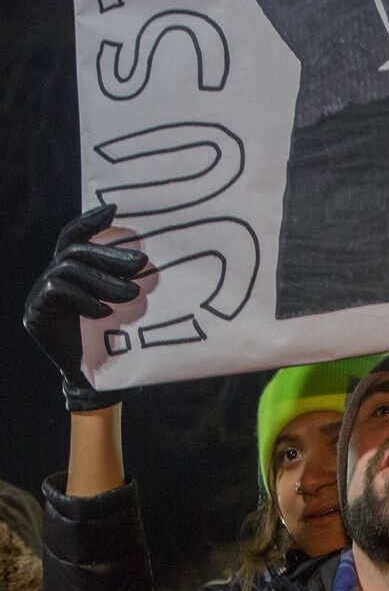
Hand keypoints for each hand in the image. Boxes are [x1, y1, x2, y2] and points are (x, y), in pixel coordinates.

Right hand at [23, 205, 147, 410]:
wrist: (99, 381)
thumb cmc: (118, 340)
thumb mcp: (127, 303)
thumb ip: (127, 278)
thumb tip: (152, 255)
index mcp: (70, 271)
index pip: (74, 237)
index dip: (90, 221)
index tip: (115, 209)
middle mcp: (51, 278)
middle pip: (76, 252)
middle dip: (110, 255)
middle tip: (142, 264)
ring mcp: (39, 296)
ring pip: (70, 270)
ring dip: (105, 280)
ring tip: (133, 294)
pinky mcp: (35, 315)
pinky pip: (58, 292)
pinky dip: (84, 299)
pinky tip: (104, 313)